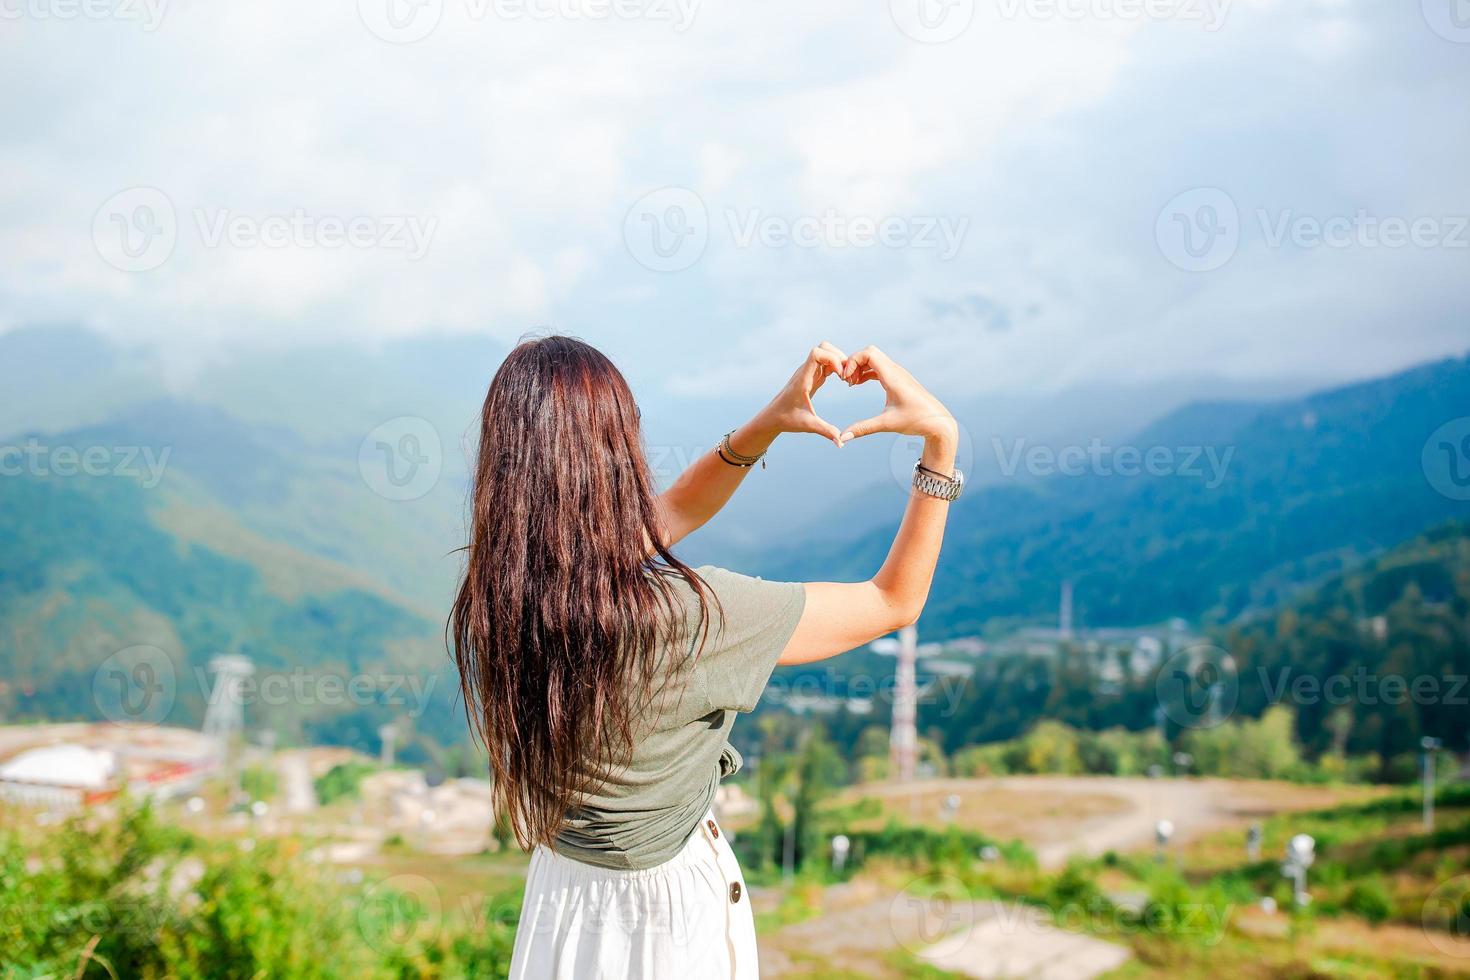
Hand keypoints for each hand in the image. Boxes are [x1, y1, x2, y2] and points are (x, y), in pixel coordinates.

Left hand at [754, 341, 850, 446]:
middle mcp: (805, 371)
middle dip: (839, 357)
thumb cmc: (787, 420)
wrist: (773, 417)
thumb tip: (841, 443)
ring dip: (839, 361)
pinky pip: (827, 363)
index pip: (816, 353)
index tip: (840, 376)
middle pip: (823, 347)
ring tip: (847, 378)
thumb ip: (825, 431)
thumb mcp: (808, 426)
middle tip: (847, 375)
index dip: (832, 359)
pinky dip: (837, 367)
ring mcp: (809, 372)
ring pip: (826, 353)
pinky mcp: (812, 376)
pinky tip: (843, 380)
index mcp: (803, 378)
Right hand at [837, 346, 955, 446]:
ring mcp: (898, 373)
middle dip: (853, 362)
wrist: (939, 422)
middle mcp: (896, 370)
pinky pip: (878, 367)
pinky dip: (866, 372)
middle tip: (846, 381)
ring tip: (851, 384)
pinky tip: (858, 384)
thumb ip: (863, 429)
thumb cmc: (917, 421)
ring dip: (859, 367)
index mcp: (893, 377)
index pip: (868, 353)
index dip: (853, 361)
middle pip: (869, 352)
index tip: (846, 380)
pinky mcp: (898, 379)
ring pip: (873, 358)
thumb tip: (842, 438)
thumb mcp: (887, 424)